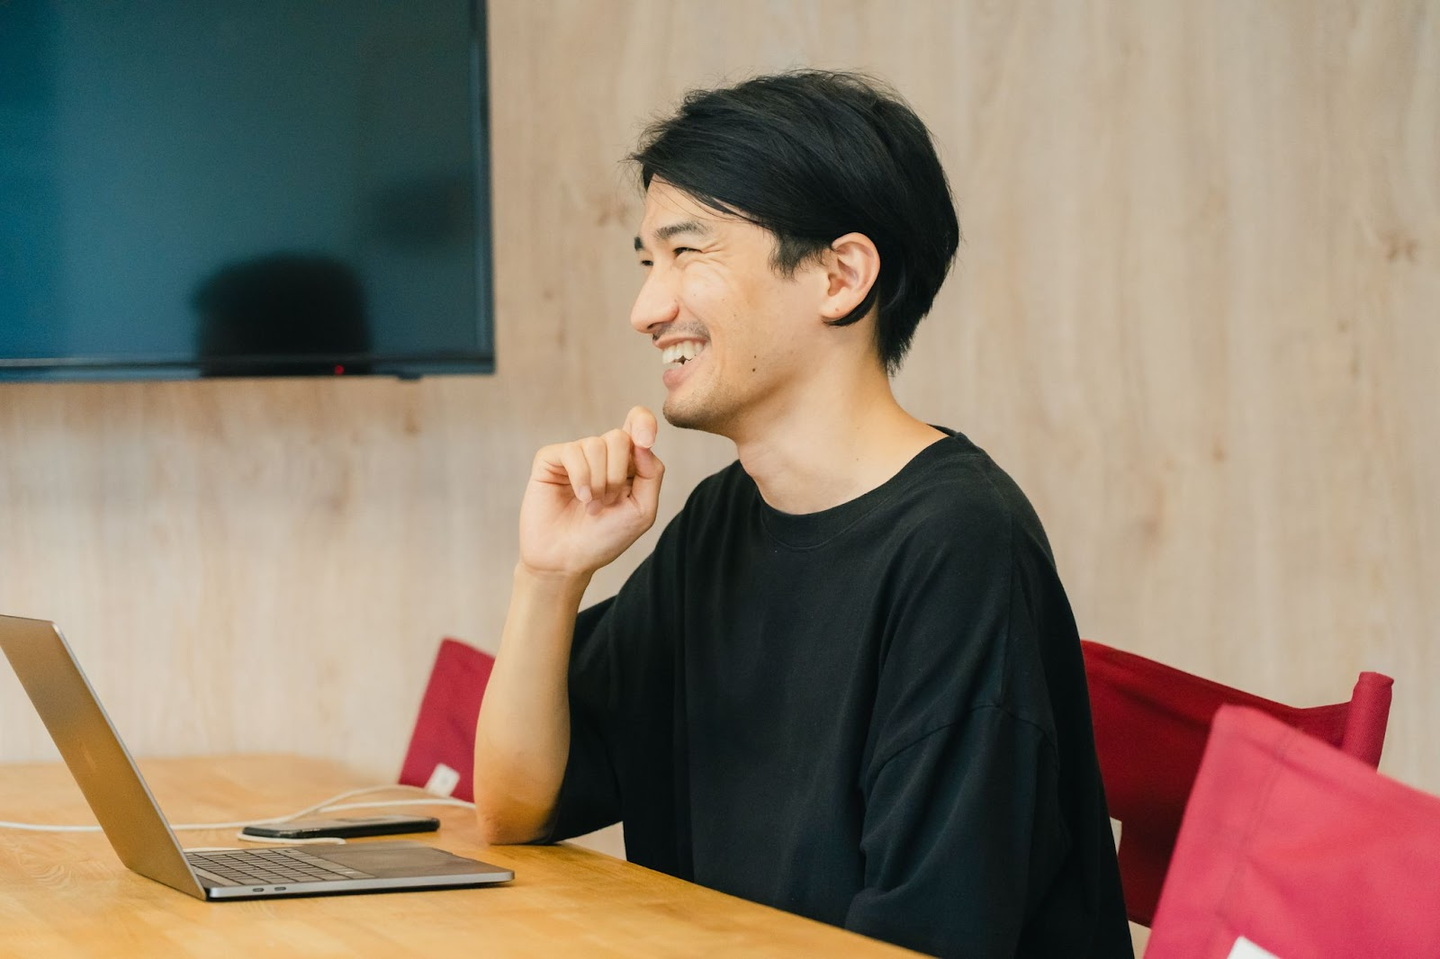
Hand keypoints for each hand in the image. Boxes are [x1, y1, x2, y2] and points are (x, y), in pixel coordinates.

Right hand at [518, 406, 664, 576]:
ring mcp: (575, 455)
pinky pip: (572, 452)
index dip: (644, 422)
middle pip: (619, 437)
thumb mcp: (642, 510)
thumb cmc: (605, 538)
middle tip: (609, 502)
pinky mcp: (550, 460)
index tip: (646, 441)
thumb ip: (651, 474)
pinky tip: (580, 498)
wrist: (567, 560)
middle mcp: (601, 454)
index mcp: (626, 462)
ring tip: (592, 506)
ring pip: (595, 445)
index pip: (638, 423)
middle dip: (618, 474)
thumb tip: (642, 442)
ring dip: (599, 482)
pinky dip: (581, 478)